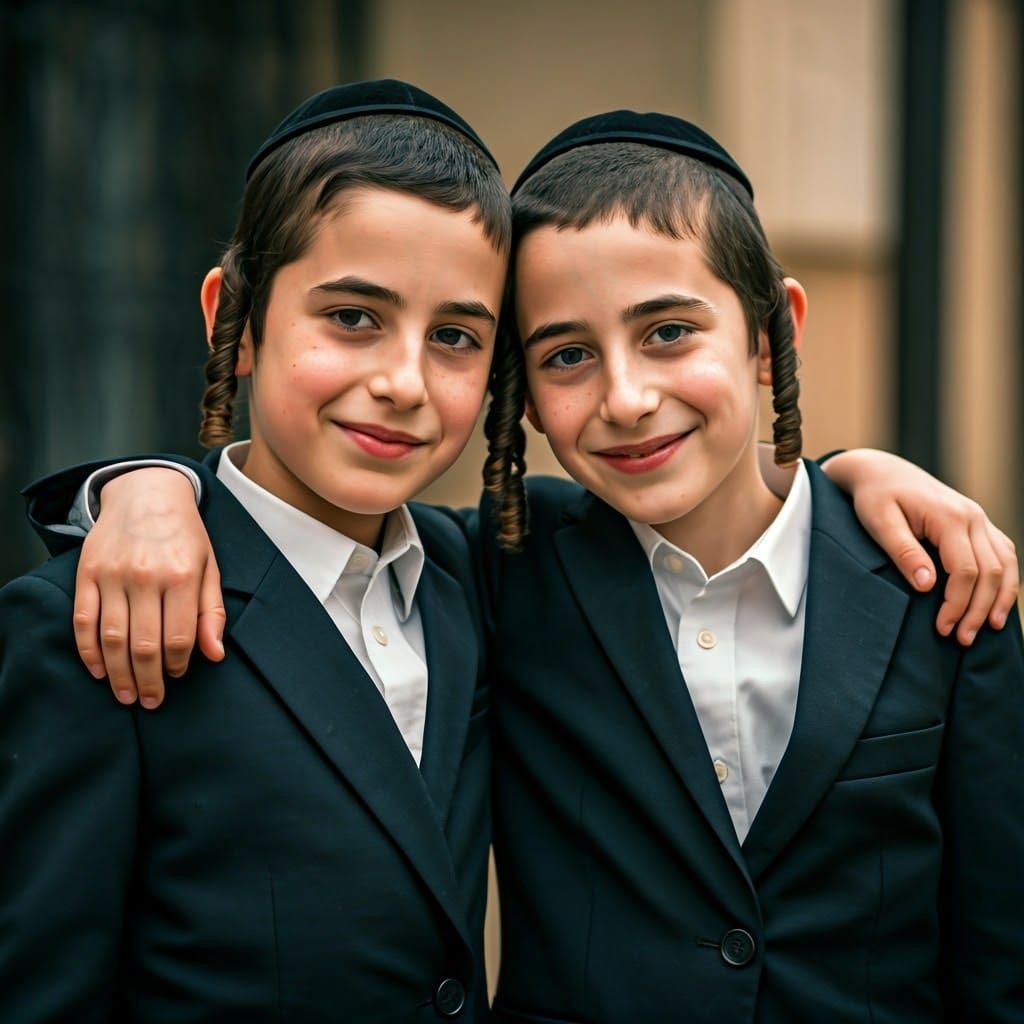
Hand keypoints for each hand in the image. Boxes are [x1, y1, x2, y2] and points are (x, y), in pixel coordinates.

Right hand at [74, 467, 224, 707]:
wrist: (147, 493)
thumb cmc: (185, 535)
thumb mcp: (210, 567)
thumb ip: (212, 612)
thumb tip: (215, 654)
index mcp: (182, 576)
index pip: (179, 637)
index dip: (178, 665)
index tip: (177, 675)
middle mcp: (146, 576)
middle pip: (144, 645)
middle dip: (148, 680)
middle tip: (151, 701)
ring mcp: (113, 574)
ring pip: (112, 638)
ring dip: (118, 674)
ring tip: (127, 694)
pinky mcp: (87, 572)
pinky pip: (83, 620)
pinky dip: (89, 650)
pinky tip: (99, 670)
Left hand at [822, 449, 1018, 643]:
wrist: (880, 470)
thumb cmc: (874, 496)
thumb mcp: (879, 522)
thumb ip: (903, 552)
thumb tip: (927, 585)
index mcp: (949, 516)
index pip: (965, 570)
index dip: (957, 604)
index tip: (942, 628)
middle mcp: (972, 516)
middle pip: (991, 572)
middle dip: (979, 610)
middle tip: (962, 639)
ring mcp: (979, 518)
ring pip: (1005, 564)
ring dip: (1000, 599)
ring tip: (989, 629)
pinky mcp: (977, 523)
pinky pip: (1004, 553)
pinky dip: (1005, 580)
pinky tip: (997, 602)